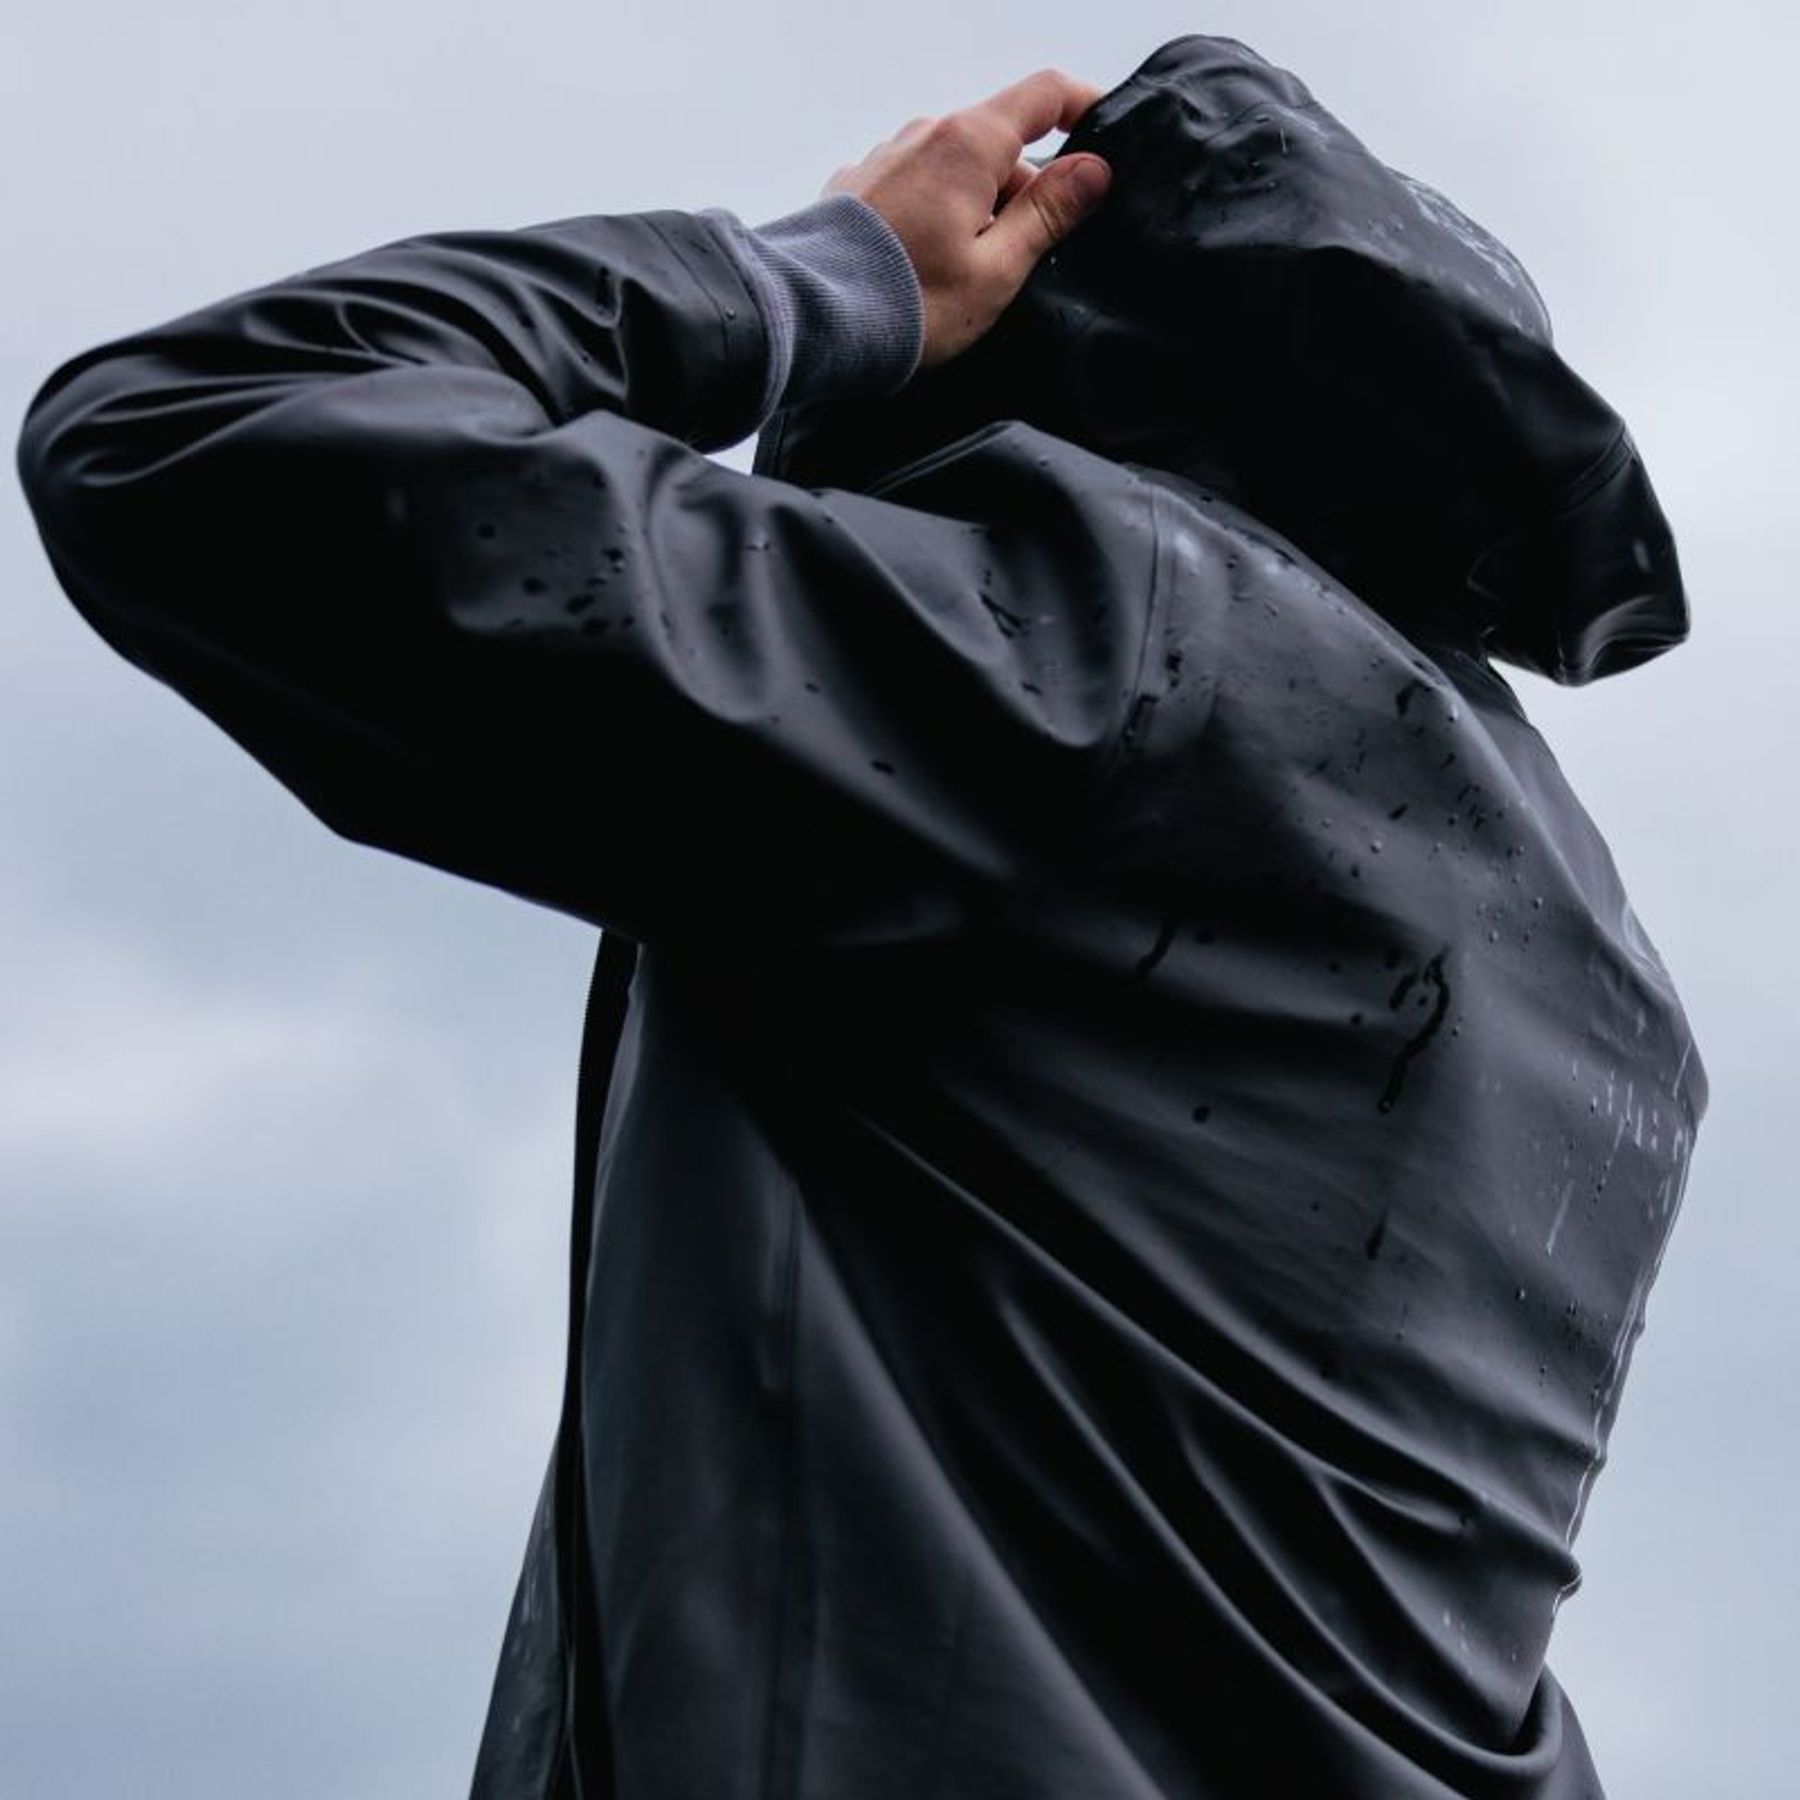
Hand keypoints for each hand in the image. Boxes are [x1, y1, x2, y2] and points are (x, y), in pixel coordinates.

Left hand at [822, 69, 1111, 370]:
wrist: (808, 321)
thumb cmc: (908, 303)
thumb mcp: (996, 269)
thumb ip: (1047, 215)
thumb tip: (1092, 170)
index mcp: (968, 142)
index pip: (1045, 95)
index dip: (1084, 106)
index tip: (1102, 140)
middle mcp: (924, 133)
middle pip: (999, 145)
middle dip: (1021, 195)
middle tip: (1018, 267)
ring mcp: (885, 156)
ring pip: (955, 170)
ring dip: (974, 210)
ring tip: (960, 280)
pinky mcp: (855, 186)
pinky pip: (914, 188)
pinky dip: (933, 217)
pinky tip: (920, 270)